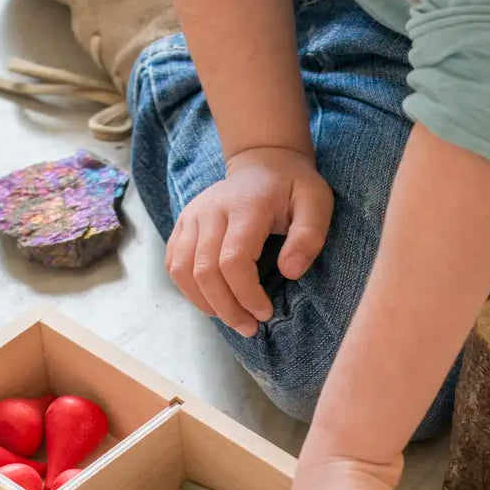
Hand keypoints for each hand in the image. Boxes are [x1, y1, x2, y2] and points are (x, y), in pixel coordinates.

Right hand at [166, 146, 333, 336]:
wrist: (263, 162)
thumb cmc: (293, 187)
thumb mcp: (316, 204)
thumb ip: (308, 237)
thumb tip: (290, 272)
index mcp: (245, 206)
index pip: (233, 260)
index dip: (246, 295)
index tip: (265, 312)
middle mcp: (210, 210)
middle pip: (204, 271)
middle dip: (227, 308)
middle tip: (249, 328)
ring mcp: (192, 216)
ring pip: (182, 271)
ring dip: (205, 304)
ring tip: (232, 319)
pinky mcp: (182, 224)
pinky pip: (173, 264)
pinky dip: (189, 290)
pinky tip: (213, 302)